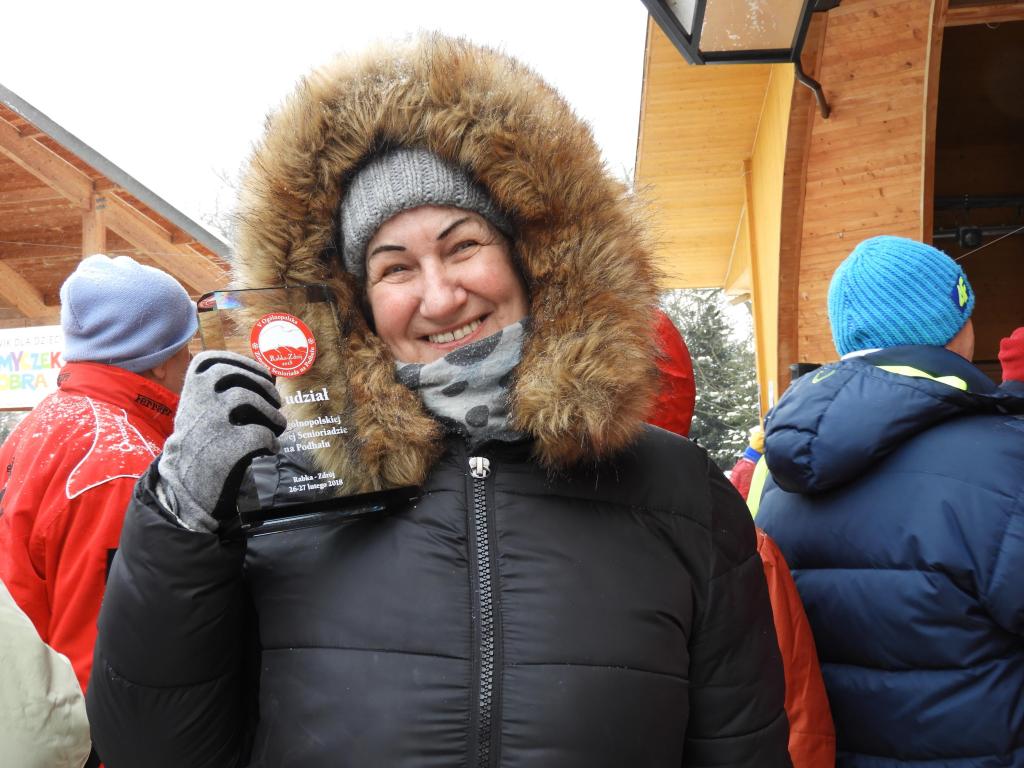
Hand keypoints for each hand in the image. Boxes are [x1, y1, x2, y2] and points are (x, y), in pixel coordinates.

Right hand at [157, 351, 286, 531]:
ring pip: (247, 399)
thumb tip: (265, 373)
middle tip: (276, 401)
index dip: (244, 363)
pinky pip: (260, 434)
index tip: (264, 375)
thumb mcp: (200, 413)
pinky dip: (271, 440)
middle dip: (263, 385)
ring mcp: (210, 424)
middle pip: (235, 376)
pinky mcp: (226, 449)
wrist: (184, 489)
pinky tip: (270, 448)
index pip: (212, 360)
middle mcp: (197, 403)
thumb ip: (221, 392)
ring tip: (279, 425)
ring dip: (271, 412)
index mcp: (189, 392)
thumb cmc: (200, 444)